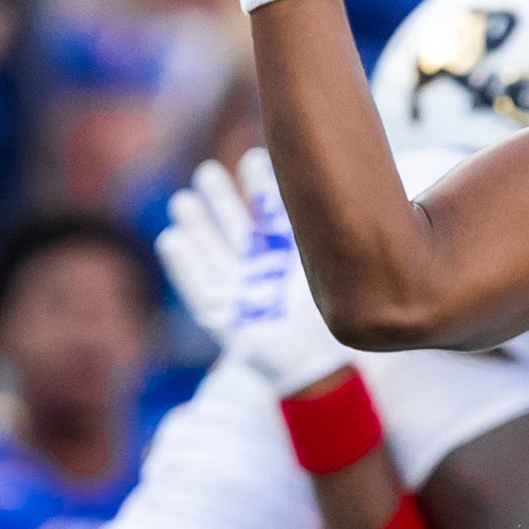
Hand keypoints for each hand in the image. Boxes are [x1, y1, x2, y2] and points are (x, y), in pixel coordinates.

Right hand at [156, 148, 350, 394]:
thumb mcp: (329, 277)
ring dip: (198, 227)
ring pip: (214, 252)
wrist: (314, 371)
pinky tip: (172, 239)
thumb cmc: (327, 325)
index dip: (263, 189)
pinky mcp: (223, 317)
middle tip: (208, 172)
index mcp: (290, 260)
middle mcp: (263, 272)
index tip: (255, 158)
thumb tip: (356, 191)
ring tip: (184, 201)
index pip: (275, 217)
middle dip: (222, 201)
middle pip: (238, 229)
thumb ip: (330, 242)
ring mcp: (241, 293)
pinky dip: (184, 265)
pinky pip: (199, 287)